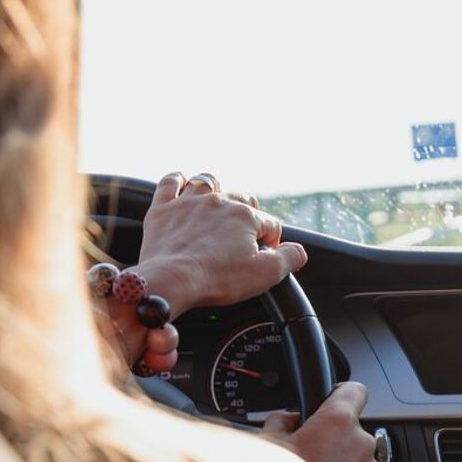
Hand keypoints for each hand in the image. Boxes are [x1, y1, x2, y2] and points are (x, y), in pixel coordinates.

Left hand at [135, 172, 307, 315]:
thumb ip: (290, 258)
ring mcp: (188, 202)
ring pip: (208, 182)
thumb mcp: (266, 274)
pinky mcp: (163, 209)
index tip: (263, 258)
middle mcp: (219, 202)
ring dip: (217, 191)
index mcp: (245, 216)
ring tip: (218, 206)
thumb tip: (299, 251)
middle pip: (243, 199)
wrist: (171, 281)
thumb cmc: (218, 278)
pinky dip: (178, 180)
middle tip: (243, 237)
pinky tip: (182, 184)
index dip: (271, 242)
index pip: (270, 224)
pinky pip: (170, 182)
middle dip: (248, 215)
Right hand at [261, 382, 380, 461]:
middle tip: (306, 453)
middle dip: (332, 437)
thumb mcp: (266, 444)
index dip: (341, 393)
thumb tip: (286, 419)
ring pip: (356, 458)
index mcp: (337, 422)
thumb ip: (281, 421)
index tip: (332, 399)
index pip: (354, 390)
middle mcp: (361, 444)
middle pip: (351, 429)